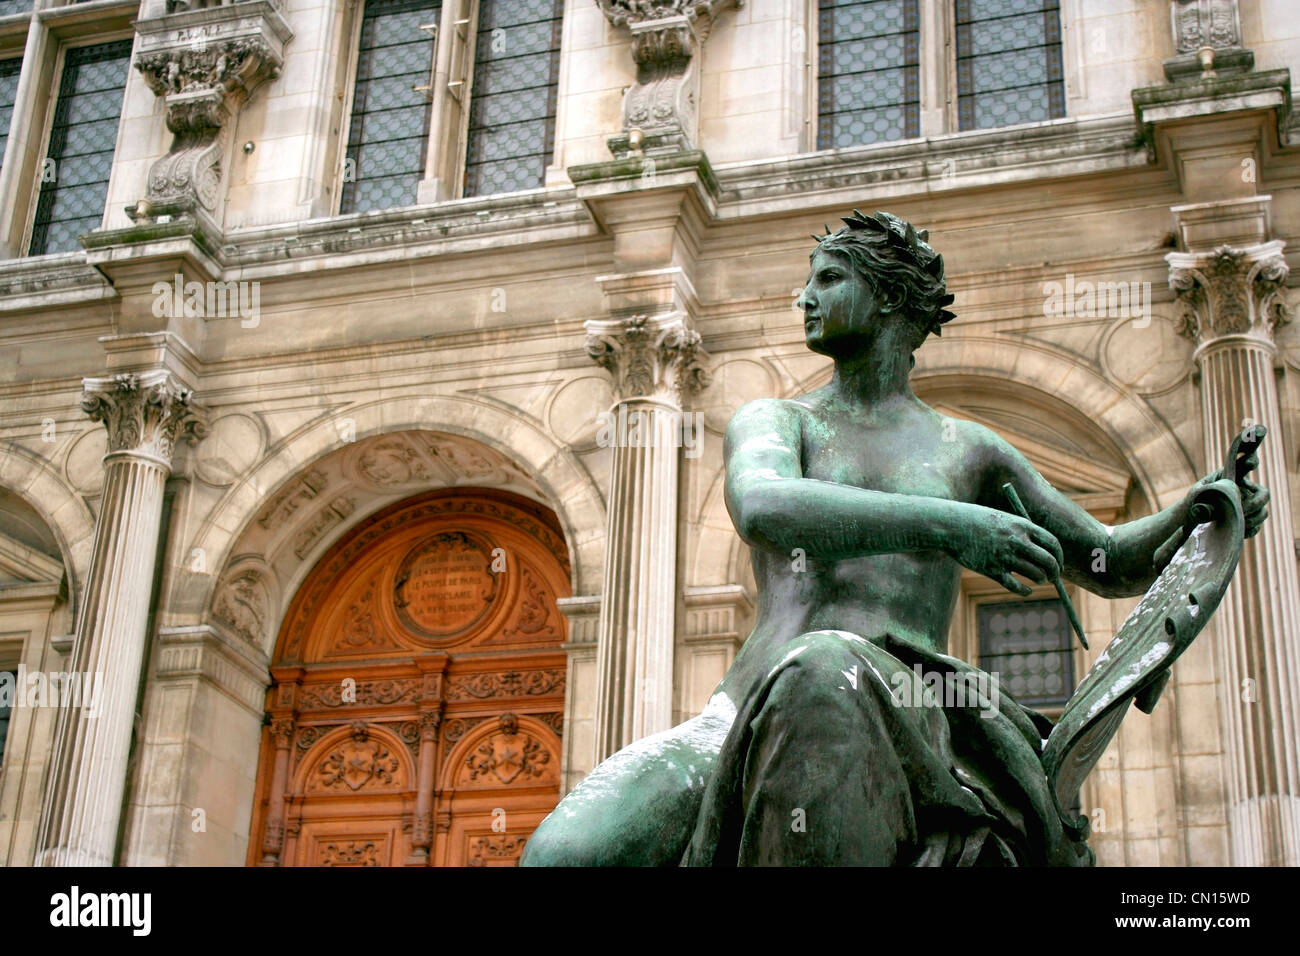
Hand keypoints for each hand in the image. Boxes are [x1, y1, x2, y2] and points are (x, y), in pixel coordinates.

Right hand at [945, 504, 1064, 595]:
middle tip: (1053, 576)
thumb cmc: (976, 520)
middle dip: (1054, 571)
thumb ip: (1021, 531)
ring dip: (1040, 579)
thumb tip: (1041, 550)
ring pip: (1035, 574)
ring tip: (1038, 579)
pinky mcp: (992, 570)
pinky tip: (1027, 590)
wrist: (950, 526)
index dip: (1059, 556)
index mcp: (1022, 526)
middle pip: (1048, 561)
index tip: (1059, 563)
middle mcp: (1017, 541)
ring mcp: (1004, 557)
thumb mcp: (1003, 519)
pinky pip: (1016, 586)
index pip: (1052, 543)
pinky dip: (1025, 591)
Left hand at [1188, 443, 1269, 538]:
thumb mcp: (1198, 493)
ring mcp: (1249, 507)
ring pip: (1263, 513)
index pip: (1247, 465)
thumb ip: (1210, 491)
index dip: (1252, 461)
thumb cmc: (1196, 499)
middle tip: (1240, 510)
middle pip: (1264, 495)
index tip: (1249, 464)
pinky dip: (1249, 530)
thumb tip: (1225, 499)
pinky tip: (1237, 531)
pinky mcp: (1248, 522)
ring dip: (1253, 519)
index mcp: (1233, 477)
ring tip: (1236, 523)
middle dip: (1255, 504)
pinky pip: (1256, 528)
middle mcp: (1246, 490)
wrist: (1192, 517)